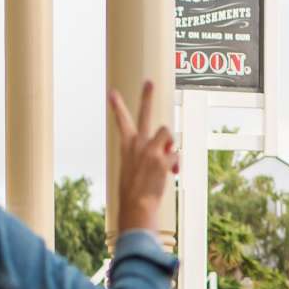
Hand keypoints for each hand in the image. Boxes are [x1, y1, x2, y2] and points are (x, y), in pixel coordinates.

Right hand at [109, 81, 177, 236]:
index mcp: (127, 146)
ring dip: (170, 145)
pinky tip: (170, 174)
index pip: (121, 122)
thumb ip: (147, 155)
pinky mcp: (162, 158)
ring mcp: (150, 149)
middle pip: (144, 114)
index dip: (118, 106)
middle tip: (148, 82)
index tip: (112, 92)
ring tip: (165, 163)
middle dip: (146, 96)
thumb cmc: (134, 192)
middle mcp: (138, 143)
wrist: (136, 206)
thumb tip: (171, 150)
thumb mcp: (134, 170)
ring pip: (168, 133)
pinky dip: (176, 164)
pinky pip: (176, 154)